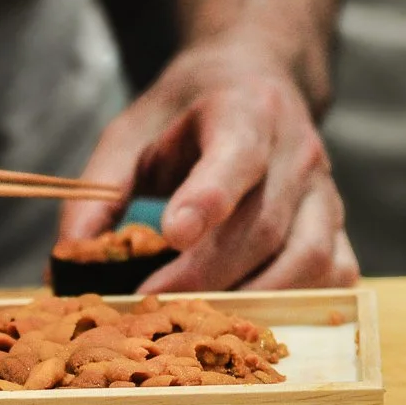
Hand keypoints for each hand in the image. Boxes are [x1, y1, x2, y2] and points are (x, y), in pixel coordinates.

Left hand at [59, 38, 358, 290]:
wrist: (254, 81)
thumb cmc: (186, 115)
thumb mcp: (131, 133)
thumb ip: (98, 189)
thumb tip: (68, 259)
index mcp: (246, 110)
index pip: (238, 156)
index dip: (209, 198)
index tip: (172, 235)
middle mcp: (298, 150)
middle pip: (263, 226)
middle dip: (204, 275)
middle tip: (149, 305)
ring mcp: (326, 191)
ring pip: (305, 259)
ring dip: (249, 300)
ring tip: (194, 323)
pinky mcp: (337, 227)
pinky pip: (334, 276)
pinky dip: (294, 305)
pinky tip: (247, 316)